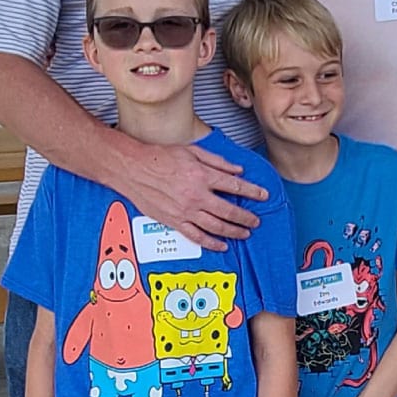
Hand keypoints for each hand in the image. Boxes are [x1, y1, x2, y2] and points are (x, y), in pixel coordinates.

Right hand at [119, 140, 266, 252]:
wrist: (133, 168)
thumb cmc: (159, 157)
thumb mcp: (192, 151)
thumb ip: (217, 161)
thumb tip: (237, 170)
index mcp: (202, 175)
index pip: (235, 185)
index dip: (252, 191)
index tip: (263, 195)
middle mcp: (196, 195)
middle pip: (229, 210)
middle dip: (246, 217)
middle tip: (255, 221)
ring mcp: (185, 211)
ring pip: (216, 226)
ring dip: (233, 231)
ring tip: (245, 233)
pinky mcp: (174, 221)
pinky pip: (196, 236)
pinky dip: (211, 243)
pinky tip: (221, 245)